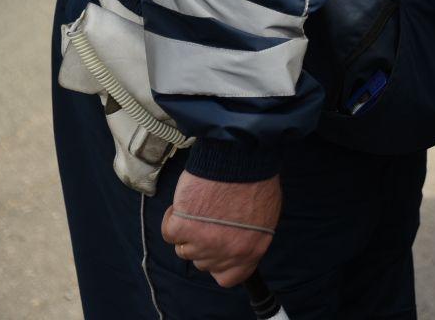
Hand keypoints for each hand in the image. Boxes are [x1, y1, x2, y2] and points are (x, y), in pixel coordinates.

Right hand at [161, 171, 281, 287]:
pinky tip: (187, 201)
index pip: (228, 278)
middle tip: (210, 218)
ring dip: (188, 230)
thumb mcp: (265, 217)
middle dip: (204, 242)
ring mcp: (203, 242)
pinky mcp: (182, 228)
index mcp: (250, 251)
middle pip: (202, 262)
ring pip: (184, 249)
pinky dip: (173, 218)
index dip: (220, 266)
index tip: (217, 252)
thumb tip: (233, 246)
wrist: (239, 156)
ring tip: (201, 206)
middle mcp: (226, 253)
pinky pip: (169, 233)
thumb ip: (248, 239)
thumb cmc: (255, 180)